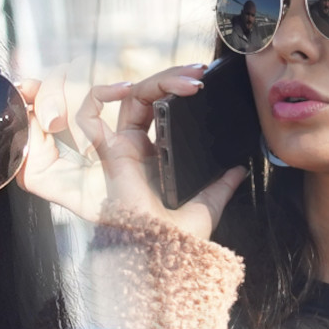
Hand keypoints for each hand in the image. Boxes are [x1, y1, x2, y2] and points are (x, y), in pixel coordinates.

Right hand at [19, 64, 246, 240]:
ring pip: (131, 96)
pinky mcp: (110, 152)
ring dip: (159, 79)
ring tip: (190, 78)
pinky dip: (102, 93)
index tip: (204, 82)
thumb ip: (220, 186)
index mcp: (155, 158)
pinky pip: (90, 115)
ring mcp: (120, 148)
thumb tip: (238, 170)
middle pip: (148, 96)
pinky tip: (133, 86)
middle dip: (174, 77)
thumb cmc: (177, 239)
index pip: (161, 109)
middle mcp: (136, 150)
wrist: (165, 255)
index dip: (178, 90)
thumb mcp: (207, 204)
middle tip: (200, 72)